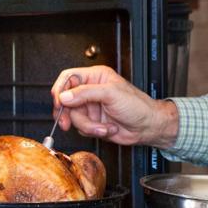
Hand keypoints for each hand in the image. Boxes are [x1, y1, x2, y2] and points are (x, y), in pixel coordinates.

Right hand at [51, 66, 178, 147]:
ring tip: (103, 126)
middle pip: (66, 100)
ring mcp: (90, 107)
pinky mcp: (92, 122)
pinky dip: (93, 131)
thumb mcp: (111, 94)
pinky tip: (107, 128)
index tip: (60, 102)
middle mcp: (90, 91)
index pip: (68, 78)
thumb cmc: (137, 106)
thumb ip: (85, 93)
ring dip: (88, 125)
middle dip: (68, 113)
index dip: (60, 89)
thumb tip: (65, 96)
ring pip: (73, 117)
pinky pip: (81, 128)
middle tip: (67, 122)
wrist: (148, 127)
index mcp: (95, 77)